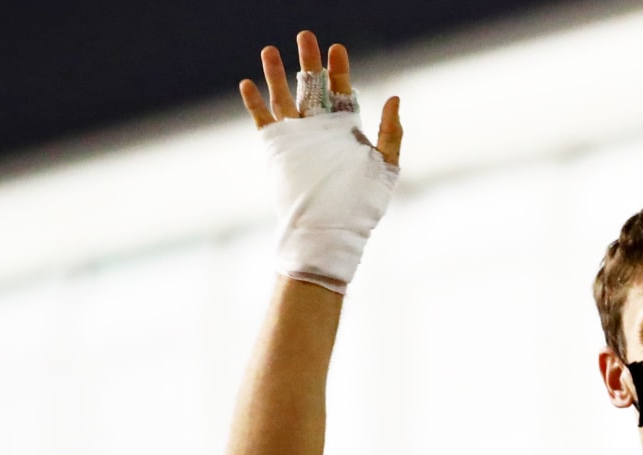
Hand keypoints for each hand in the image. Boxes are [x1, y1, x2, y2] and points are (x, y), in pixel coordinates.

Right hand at [238, 31, 401, 292]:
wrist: (329, 230)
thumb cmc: (361, 205)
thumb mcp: (385, 166)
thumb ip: (391, 132)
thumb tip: (394, 97)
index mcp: (346, 130)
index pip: (341, 91)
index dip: (339, 69)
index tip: (337, 48)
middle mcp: (320, 130)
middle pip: (312, 87)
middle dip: (309, 61)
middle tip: (306, 36)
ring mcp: (297, 138)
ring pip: (284, 98)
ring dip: (276, 74)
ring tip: (270, 49)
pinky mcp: (277, 150)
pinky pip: (263, 121)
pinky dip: (255, 103)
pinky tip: (248, 83)